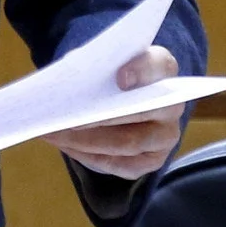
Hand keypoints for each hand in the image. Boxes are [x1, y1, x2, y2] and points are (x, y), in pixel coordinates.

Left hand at [48, 43, 182, 179]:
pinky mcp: (152, 160)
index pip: (159, 65)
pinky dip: (89, 156)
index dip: (141, 70)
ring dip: (87, 141)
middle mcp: (172, 104)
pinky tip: (66, 146)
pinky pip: (121, 164)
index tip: (119, 77)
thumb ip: (94, 65)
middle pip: (142, 111)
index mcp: (162, 68)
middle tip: (66, 117)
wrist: (124, 98)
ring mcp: (165, 135)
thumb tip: (69, 79)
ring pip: (128, 143)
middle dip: (101, 116)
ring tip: (54, 134)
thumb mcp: (104, 62)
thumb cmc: (110, 75)